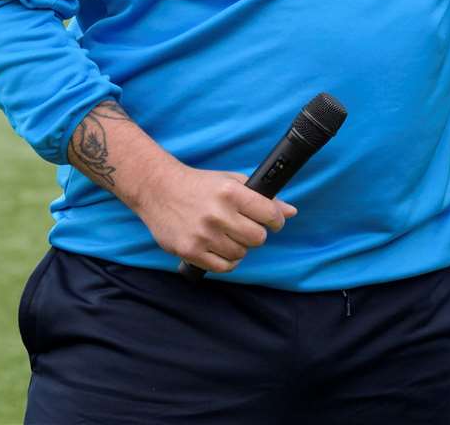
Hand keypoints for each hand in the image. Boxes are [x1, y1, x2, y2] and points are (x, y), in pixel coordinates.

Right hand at [131, 161, 296, 273]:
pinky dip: (227, 262)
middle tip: (246, 228)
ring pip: (240, 254)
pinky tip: (222, 249)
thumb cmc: (200, 185)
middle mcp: (218, 214)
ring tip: (228, 236)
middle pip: (258, 238)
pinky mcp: (189, 251)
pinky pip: (222, 267)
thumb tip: (291, 211)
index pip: (270, 215)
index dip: (276, 220)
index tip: (273, 221)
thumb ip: (262, 197)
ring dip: (239, 247)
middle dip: (256, 234)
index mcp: (231, 193)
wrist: (159, 189)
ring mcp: (203, 235)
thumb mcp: (232, 182)